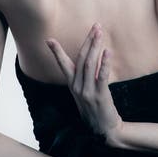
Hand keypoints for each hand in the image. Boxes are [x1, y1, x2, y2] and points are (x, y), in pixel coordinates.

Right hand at [45, 22, 124, 146]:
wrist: (104, 130)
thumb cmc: (95, 109)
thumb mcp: (85, 93)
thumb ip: (84, 78)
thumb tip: (88, 60)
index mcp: (72, 85)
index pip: (63, 64)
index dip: (57, 52)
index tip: (49, 39)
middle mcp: (77, 87)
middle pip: (81, 58)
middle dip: (88, 40)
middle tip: (96, 26)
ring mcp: (87, 92)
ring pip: (89, 64)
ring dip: (95, 46)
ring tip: (100, 33)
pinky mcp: (99, 96)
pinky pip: (101, 76)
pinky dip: (104, 63)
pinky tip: (107, 52)